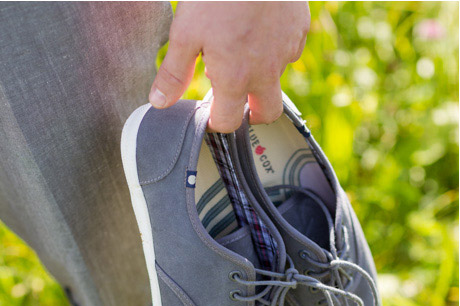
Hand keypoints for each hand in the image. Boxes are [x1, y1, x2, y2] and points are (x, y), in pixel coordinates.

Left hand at [149, 1, 309, 132]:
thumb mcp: (185, 33)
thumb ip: (174, 73)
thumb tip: (160, 102)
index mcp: (236, 78)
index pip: (229, 122)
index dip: (215, 122)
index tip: (207, 112)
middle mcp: (266, 70)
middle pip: (267, 113)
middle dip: (251, 114)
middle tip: (233, 101)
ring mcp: (287, 49)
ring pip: (277, 77)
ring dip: (260, 77)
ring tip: (238, 53)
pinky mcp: (300, 27)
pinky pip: (289, 49)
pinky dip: (274, 49)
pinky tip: (257, 32)